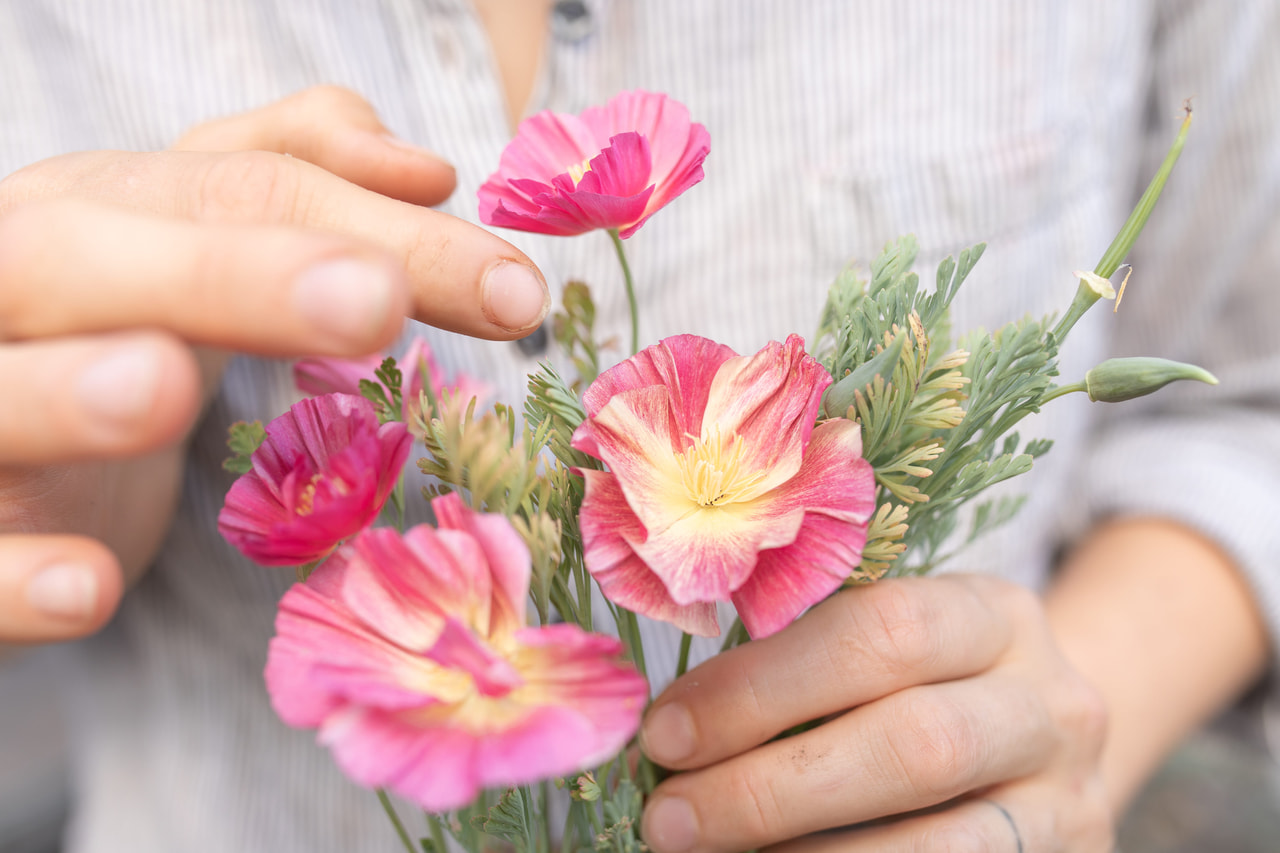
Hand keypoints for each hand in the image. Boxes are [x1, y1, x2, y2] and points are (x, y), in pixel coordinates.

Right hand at [0, 86, 548, 644]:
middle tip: (371, 299)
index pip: (227, 194)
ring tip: (162, 390)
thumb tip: (425, 168)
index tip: (510, 288)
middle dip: (226, 273)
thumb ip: (300, 183)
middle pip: (84, 261)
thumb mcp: (194, 238)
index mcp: (82, 214)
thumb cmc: (111, 323)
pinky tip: (92, 591)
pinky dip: (10, 577)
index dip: (368, 229)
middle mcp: (4, 292)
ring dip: (68, 393)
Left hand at [639, 574, 1112, 851]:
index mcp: (993, 614)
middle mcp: (1050, 704)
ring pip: (943, 846)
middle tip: (670, 818)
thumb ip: (801, 660)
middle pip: (913, 744)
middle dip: (772, 787)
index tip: (664, 732)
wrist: (1043, 747)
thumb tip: (668, 729)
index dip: (762, 687)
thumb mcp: (890, 644)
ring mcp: (1068, 802)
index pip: (879, 633)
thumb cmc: (924, 683)